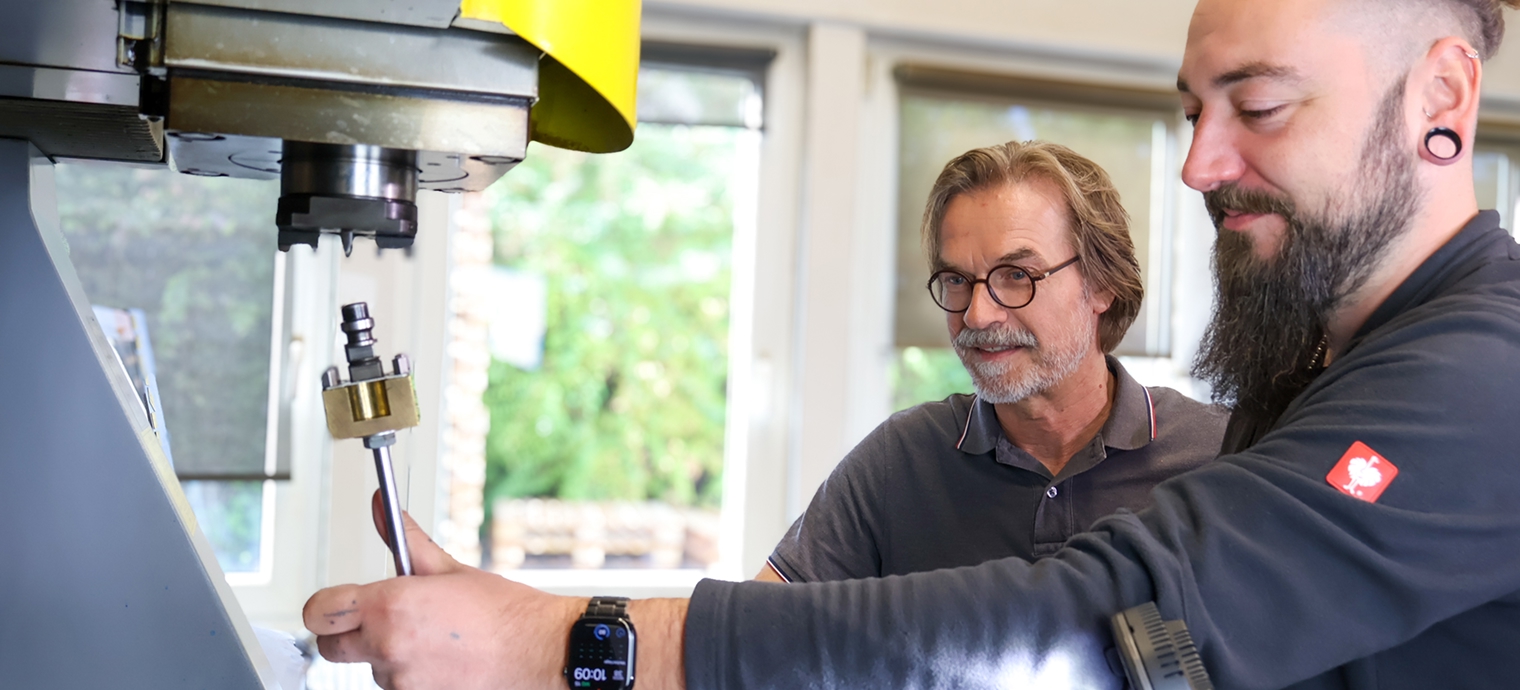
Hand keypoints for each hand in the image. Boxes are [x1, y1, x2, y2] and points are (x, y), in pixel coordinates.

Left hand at [303, 491, 583, 688]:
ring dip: (386, 655)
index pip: (319, 611)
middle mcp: (387, 646)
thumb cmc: (500, 612)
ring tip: (430, 639)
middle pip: (330, 646)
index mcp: (390, 606)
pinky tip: (439, 659)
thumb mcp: (448, 568)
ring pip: (368, 667)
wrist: (536, 651)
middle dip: (348, 633)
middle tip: (381, 621)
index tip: (335, 604)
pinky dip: (409, 676)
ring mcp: (399, 680)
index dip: (324, 607)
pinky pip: (396, 687)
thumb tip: (381, 506)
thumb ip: (405, 540)